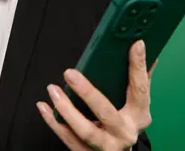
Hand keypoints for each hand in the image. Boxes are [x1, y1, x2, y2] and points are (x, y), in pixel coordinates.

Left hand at [36, 40, 156, 150]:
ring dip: (66, 110)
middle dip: (87, 93)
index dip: (138, 66)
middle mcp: (125, 132)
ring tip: (53, 90)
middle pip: (107, 113)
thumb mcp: (136, 104)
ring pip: (86, 130)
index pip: (140, 89)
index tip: (135, 44)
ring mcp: (107, 145)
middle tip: (70, 73)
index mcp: (139, 115)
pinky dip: (54, 122)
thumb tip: (140, 46)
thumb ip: (137, 78)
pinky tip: (44, 106)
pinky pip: (68, 139)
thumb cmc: (125, 121)